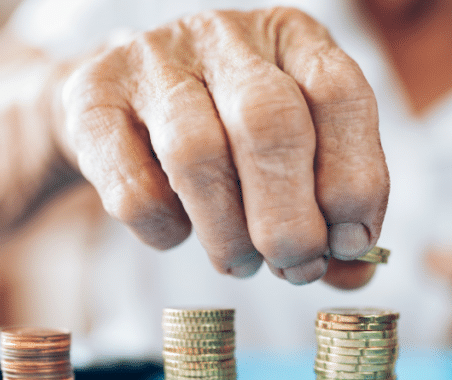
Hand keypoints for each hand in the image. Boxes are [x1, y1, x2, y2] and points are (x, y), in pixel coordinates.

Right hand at [54, 8, 388, 287]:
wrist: (116, 109)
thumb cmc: (225, 139)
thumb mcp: (291, 157)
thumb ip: (329, 211)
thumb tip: (359, 273)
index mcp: (292, 37)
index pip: (340, 92)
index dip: (354, 177)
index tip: (348, 241)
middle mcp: (226, 35)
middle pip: (270, 122)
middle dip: (291, 217)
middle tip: (294, 267)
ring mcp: (153, 60)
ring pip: (197, 152)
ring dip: (228, 233)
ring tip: (240, 263)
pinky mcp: (92, 100)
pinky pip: (134, 186)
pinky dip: (166, 231)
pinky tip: (178, 233)